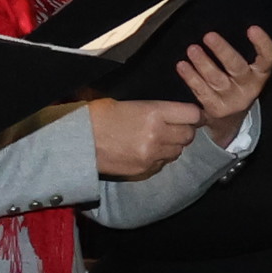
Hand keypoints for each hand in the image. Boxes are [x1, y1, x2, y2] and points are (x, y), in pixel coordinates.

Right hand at [88, 97, 205, 179]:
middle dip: (184, 130)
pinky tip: (146, 150)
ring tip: (158, 139)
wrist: (77, 141)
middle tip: (174, 127)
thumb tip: (174, 112)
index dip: (195, 115)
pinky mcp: (145, 169)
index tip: (193, 115)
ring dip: (173, 145)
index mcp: (154, 112)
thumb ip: (155, 109)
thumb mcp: (128, 103)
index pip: (192, 114)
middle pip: (188, 135)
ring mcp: (152, 154)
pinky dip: (160, 158)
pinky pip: (163, 163)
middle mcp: (158, 134)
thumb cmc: (99, 115)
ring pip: (178, 151)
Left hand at [175, 26, 271, 127]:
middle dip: (223, 51)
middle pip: (237, 67)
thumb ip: (242, 51)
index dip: (263, 44)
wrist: (230, 119)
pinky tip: (182, 66)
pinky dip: (191, 77)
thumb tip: (225, 21)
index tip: (252, 29)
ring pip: (216, 79)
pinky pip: (201, 91)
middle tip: (209, 36)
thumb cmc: (236, 83)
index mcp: (260, 74)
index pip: (268, 58)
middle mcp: (249, 87)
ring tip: (192, 49)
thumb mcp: (247, 69)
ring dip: (203, 63)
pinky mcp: (216, 108)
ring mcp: (232, 100)